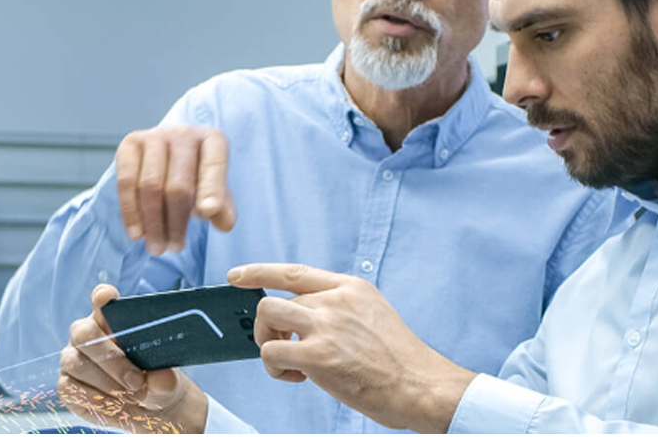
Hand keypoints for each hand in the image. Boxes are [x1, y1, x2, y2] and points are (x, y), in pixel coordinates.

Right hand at [58, 284, 209, 432]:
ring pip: (78, 364)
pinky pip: (72, 388)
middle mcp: (86, 334)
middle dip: (111, 358)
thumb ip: (164, 379)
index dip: (102, 297)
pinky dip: (97, 400)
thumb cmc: (155, 381)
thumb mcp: (167, 381)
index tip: (108, 298)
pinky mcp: (66, 383)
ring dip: (107, 383)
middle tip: (137, 381)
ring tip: (133, 397)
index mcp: (112, 319)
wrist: (146, 407)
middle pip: (84, 333)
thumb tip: (162, 379)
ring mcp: (72, 358)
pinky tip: (116, 405)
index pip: (102, 299)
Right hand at [116, 125, 236, 255]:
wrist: (169, 157)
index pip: (214, 166)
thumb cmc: (197, 179)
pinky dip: (131, 211)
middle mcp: (184, 133)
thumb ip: (223, 209)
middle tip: (174, 249)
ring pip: (150, 186)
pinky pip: (126, 181)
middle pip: (178, 185)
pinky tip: (137, 234)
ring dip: (153, 223)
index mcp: (213, 140)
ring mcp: (154, 135)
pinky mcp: (130, 143)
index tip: (208, 213)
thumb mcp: (215, 193)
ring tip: (157, 248)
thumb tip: (222, 223)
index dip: (211, 190)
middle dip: (175, 222)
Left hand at [226, 264, 476, 432]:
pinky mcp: (318, 355)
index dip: (260, 272)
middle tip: (285, 352)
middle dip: (269, 329)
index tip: (236, 276)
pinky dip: (275, 370)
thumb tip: (300, 320)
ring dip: (267, 343)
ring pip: (267, 317)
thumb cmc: (399, 362)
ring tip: (290, 364)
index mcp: (351, 287)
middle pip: (275, 301)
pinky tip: (299, 378)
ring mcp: (326, 325)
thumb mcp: (373, 315)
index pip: (294, 272)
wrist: (421, 385)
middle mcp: (336, 299)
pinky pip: (270, 353)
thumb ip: (340, 309)